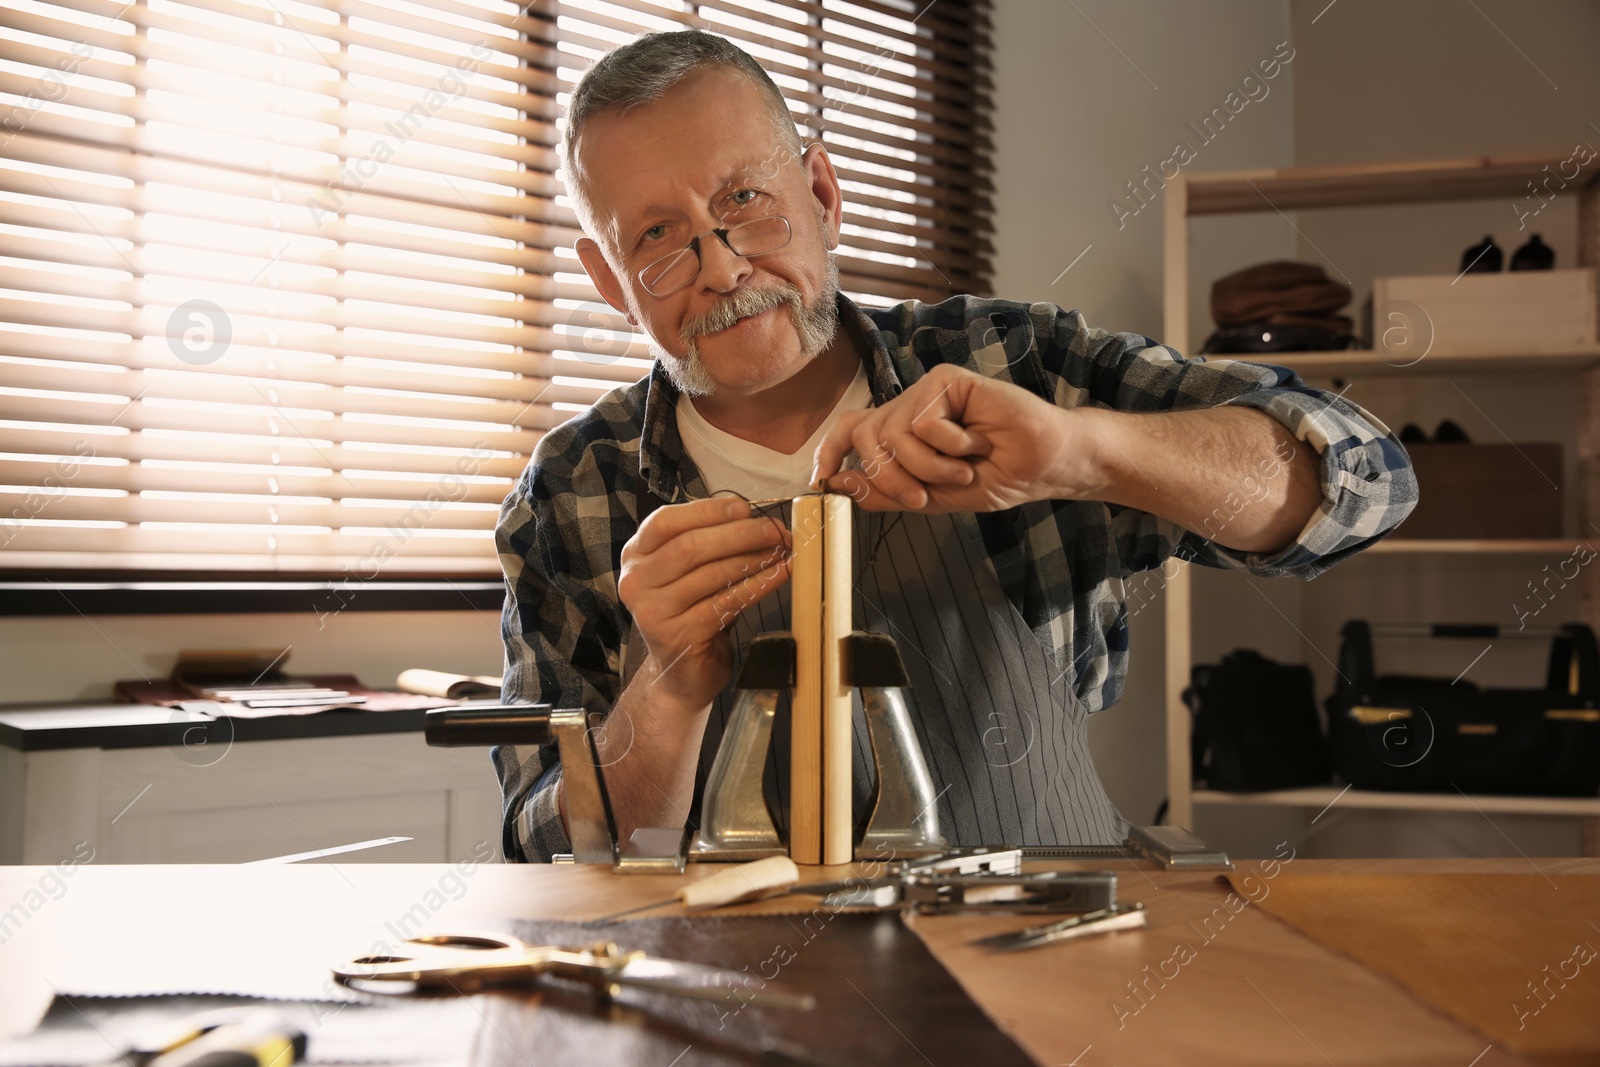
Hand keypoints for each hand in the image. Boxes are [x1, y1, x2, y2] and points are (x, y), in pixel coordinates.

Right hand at [616, 497, 791, 707]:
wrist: (680, 672)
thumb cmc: (692, 611)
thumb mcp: (691, 571)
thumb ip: (711, 542)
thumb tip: (759, 520)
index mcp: (636, 555)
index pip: (665, 521)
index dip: (707, 511)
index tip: (745, 508)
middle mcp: (636, 581)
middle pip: (690, 546)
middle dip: (739, 534)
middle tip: (775, 531)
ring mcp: (653, 611)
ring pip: (710, 574)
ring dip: (753, 559)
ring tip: (781, 551)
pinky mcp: (678, 636)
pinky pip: (725, 602)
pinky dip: (757, 585)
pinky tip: (779, 575)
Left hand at [809, 364, 1103, 511]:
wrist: (1044, 466)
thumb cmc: (996, 477)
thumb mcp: (933, 498)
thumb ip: (885, 492)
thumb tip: (837, 481)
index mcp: (901, 432)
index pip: (849, 430)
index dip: (829, 451)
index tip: (823, 481)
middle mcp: (908, 408)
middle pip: (864, 437)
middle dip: (887, 477)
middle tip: (921, 497)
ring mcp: (927, 391)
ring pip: (891, 433)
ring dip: (926, 467)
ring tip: (962, 469)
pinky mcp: (947, 380)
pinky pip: (923, 421)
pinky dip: (950, 446)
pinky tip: (975, 443)